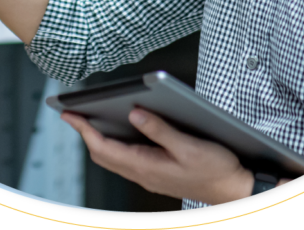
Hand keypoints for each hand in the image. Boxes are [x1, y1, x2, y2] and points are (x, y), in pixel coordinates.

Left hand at [61, 108, 286, 205]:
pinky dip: (116, 143)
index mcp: (146, 166)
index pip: (103, 148)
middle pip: (103, 154)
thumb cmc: (216, 170)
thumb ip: (160, 130)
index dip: (83, 130)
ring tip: (91, 118)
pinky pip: (127, 158)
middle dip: (86, 133)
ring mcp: (150, 175)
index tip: (69, 113)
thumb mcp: (188, 146)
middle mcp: (144, 173)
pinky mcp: (158, 172)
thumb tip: (135, 114)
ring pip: (114, 157)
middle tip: (74, 112)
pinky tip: (121, 130)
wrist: (234, 190)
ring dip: (99, 138)